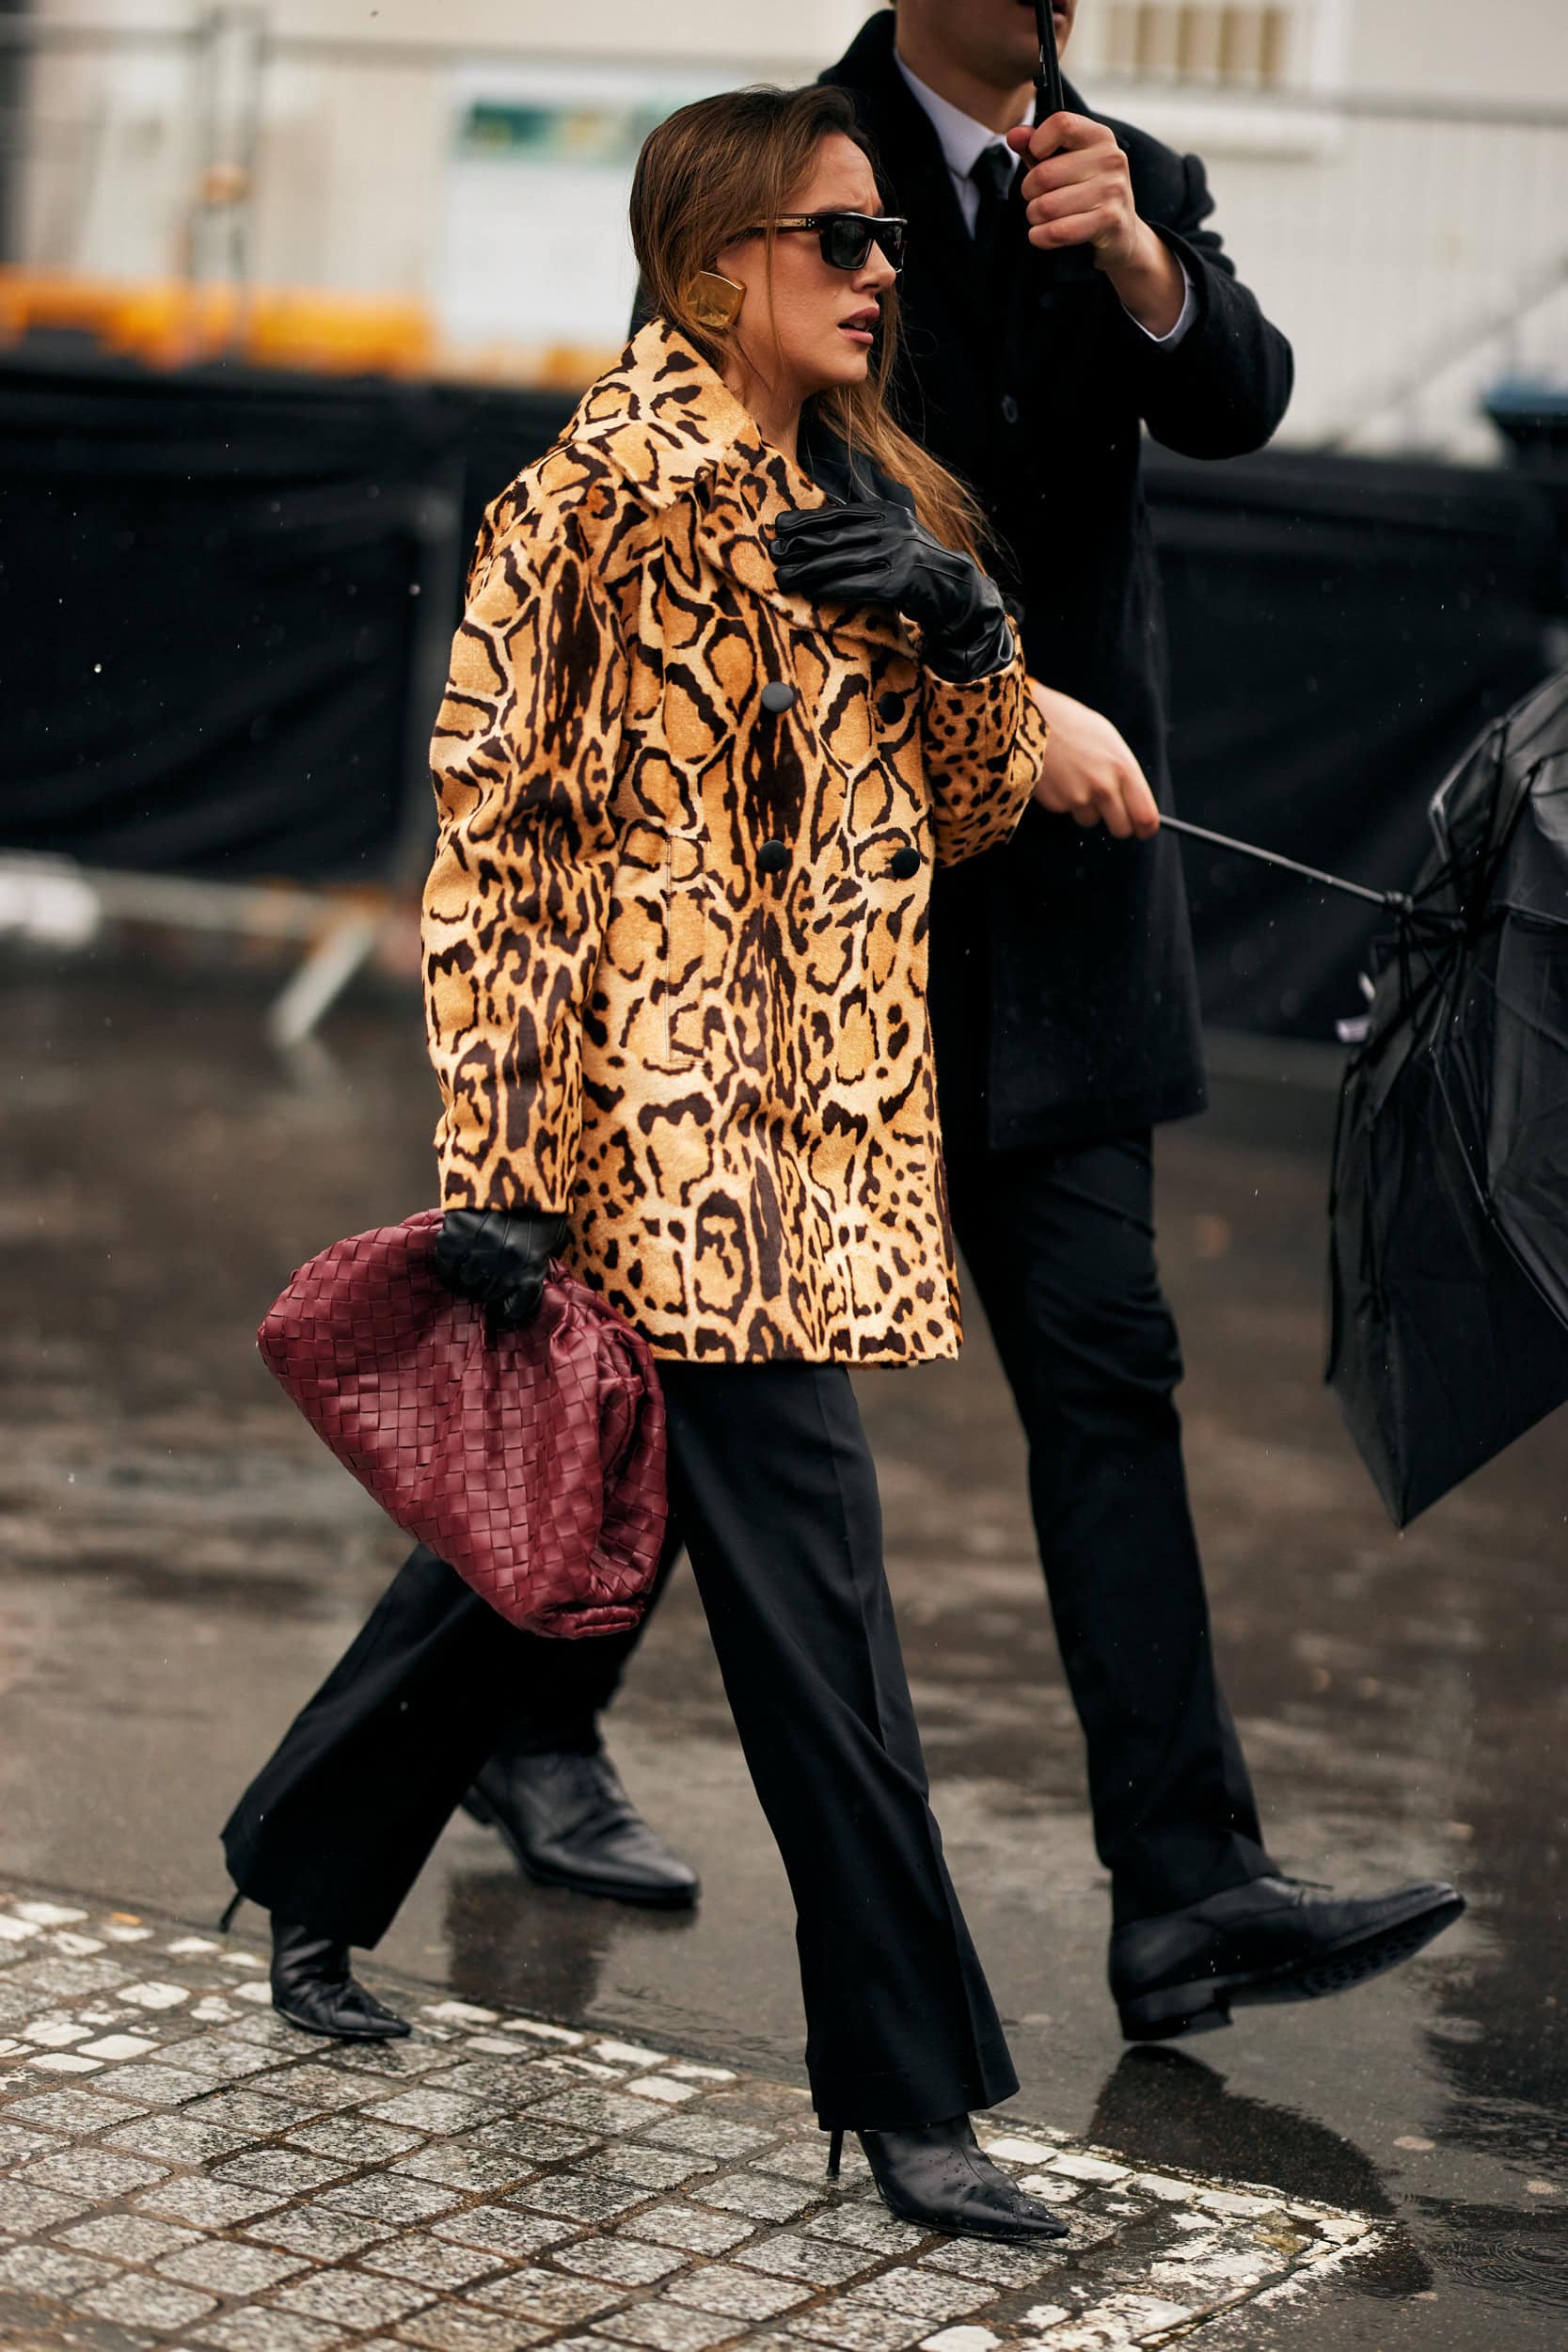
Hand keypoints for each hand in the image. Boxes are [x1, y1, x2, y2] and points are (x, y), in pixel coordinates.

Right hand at [432, 1207, 565, 1328]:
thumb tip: (528, 1284)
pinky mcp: (455, 1235)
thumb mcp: (552, 1235)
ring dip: (469, 1275)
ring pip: (466, 1281)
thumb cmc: (540, 1199)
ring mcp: (478, 1250)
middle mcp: (505, 1264)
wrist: (517, 1161)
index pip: (516, 1307)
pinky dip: (448, 1265)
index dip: (508, 1307)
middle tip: (488, 1276)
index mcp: (532, 1265)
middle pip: (488, 1293)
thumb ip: (540, 1261)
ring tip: (473, 1264)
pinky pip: (445, 1264)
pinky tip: (454, 1260)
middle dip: (489, 1287)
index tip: (503, 1305)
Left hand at [770, 501, 1010, 681]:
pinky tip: (810, 591)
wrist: (956, 591)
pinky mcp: (900, 583)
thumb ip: (869, 519)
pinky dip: (831, 588)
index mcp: (888, 512)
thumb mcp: (897, 531)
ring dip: (808, 570)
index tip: (779, 526)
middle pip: (836, 536)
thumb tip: (832, 504)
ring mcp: (898, 554)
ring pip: (842, 561)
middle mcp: (893, 528)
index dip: (807, 520)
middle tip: (773, 552)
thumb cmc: (918, 565)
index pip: (839, 513)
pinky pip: (856, 585)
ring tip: (782, 576)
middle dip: (801, 545)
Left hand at [1007, 115, 1185, 334]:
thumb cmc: (1087, 199)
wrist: (1123, 241)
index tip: (1035, 161)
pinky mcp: (1111, 223)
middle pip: (1043, 173)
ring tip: (1041, 224)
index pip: (1058, 125)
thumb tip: (1013, 135)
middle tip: (1035, 205)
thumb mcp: (1065, 170)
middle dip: (1029, 194)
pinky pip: (1060, 229)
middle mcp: (1111, 159)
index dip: (1037, 144)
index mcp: (1100, 138)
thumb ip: (1038, 151)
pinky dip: (1042, 237)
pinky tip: (1041, 239)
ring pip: (1046, 203)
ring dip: (1034, 219)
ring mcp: (1114, 191)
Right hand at [1026, 679, 1160, 839]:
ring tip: (1076, 778)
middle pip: (1122, 829)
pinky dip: (1065, 800)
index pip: (1146, 816)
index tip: (1143, 830)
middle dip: (1118, 825)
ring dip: (1087, 808)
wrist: (1031, 719)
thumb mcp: (1108, 741)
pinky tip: (1059, 777)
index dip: (1146, 828)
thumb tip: (1134, 801)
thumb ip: (1124, 773)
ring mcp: (1079, 798)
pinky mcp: (1057, 804)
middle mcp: (1104, 787)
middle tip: (1112, 813)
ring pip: (1092, 820)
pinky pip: (1069, 811)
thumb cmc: (1072, 725)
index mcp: (1123, 768)